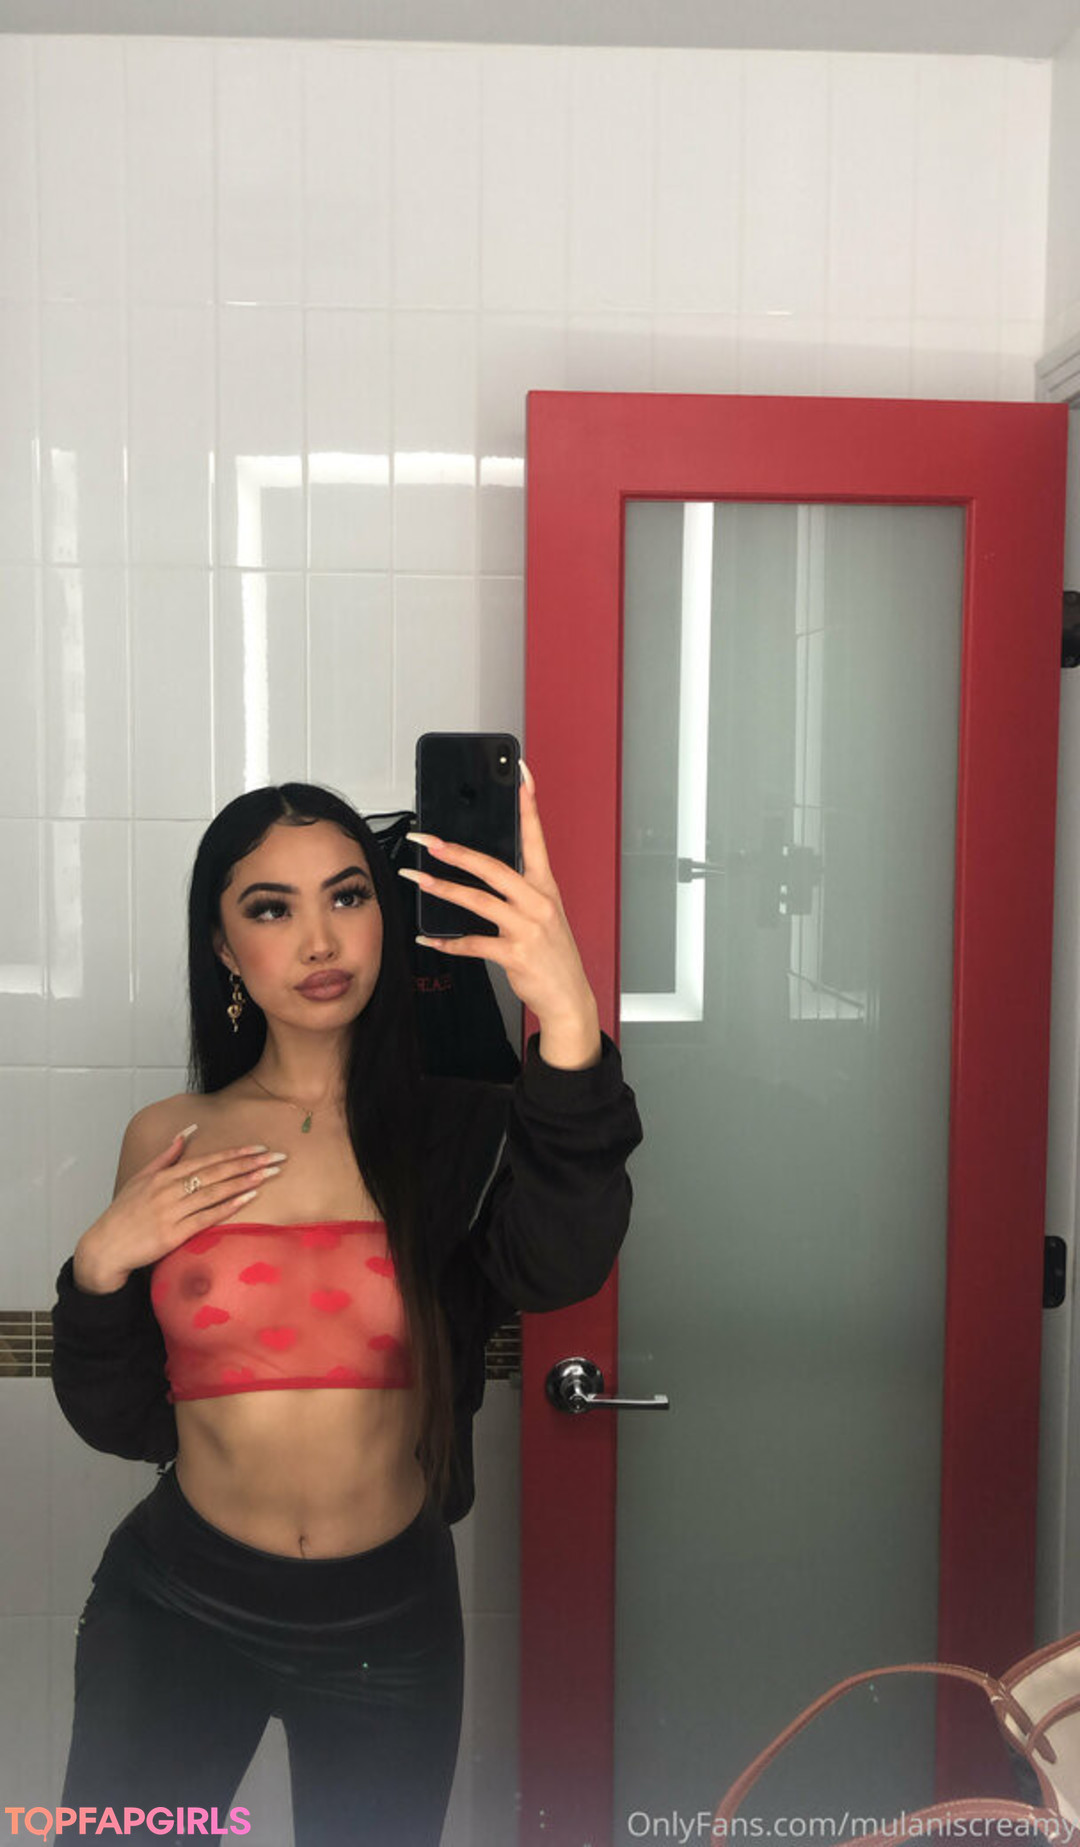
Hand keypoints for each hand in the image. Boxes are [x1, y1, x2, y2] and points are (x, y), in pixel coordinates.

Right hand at [73, 1132, 287, 1293]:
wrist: (105, 1248)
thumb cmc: (123, 1214)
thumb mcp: (141, 1179)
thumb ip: (166, 1156)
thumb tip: (186, 1134)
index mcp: (162, 1176)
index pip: (205, 1160)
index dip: (233, 1154)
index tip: (258, 1148)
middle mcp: (168, 1190)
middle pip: (214, 1173)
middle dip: (247, 1164)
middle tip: (274, 1157)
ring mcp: (170, 1212)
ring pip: (213, 1192)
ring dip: (242, 1182)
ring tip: (267, 1174)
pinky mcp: (172, 1234)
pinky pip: (206, 1218)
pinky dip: (228, 1207)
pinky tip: (247, 1199)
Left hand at [400, 762, 599, 1041]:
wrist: (569, 996)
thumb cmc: (552, 953)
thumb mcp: (543, 913)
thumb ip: (518, 891)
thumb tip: (480, 870)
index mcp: (545, 886)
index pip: (536, 837)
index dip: (528, 804)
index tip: (520, 774)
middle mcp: (538, 902)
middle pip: (493, 867)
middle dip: (456, 851)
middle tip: (428, 839)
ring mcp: (527, 928)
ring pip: (477, 901)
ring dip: (442, 889)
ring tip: (416, 878)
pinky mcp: (515, 955)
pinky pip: (472, 944)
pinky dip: (447, 942)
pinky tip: (428, 938)